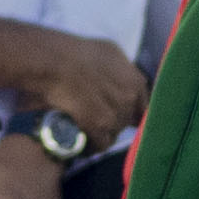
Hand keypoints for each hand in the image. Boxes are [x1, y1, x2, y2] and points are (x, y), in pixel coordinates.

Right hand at [26, 37, 150, 139]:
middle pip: (127, 120)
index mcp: (135, 81)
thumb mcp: (110, 52)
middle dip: (115, 121)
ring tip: (88, 130)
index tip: (119, 115)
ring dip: (103, 134)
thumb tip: (127, 83)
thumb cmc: (78, 53)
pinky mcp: (99, 126)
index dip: (130, 112)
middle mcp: (129, 98)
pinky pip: (102, 144)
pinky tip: (84, 143)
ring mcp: (116, 113)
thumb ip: (124, 70)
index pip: (143, 107)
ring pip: (114, 133)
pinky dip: (92, 147)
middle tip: (97, 118)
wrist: (55, 63)